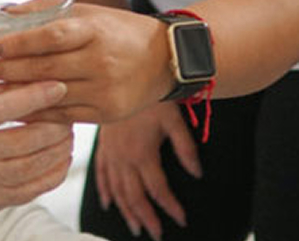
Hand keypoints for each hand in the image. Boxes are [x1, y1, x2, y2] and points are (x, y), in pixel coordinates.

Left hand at [0, 3, 172, 123]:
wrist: (166, 60)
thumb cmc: (118, 30)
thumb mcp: (87, 10)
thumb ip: (46, 10)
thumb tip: (4, 12)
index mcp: (93, 31)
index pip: (48, 37)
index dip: (14, 43)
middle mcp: (99, 61)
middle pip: (42, 69)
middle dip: (0, 72)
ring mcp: (104, 91)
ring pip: (48, 96)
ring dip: (10, 97)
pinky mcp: (106, 114)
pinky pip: (63, 117)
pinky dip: (34, 114)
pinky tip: (9, 112)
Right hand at [0, 79, 72, 240]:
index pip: (3, 108)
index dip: (34, 96)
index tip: (57, 86)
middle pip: (29, 137)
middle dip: (57, 122)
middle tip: (69, 109)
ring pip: (37, 163)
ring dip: (59, 147)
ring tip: (68, 132)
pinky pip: (35, 188)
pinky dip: (54, 173)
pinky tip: (61, 160)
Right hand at [95, 102, 200, 240]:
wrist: (121, 75)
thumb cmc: (151, 94)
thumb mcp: (174, 118)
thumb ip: (186, 147)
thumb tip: (197, 173)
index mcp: (141, 152)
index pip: (157, 189)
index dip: (171, 206)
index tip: (181, 218)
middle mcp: (123, 157)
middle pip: (134, 195)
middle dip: (146, 217)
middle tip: (156, 234)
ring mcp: (110, 152)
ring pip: (116, 189)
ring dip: (126, 210)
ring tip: (135, 227)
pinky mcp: (102, 144)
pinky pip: (100, 173)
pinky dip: (104, 190)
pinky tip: (108, 203)